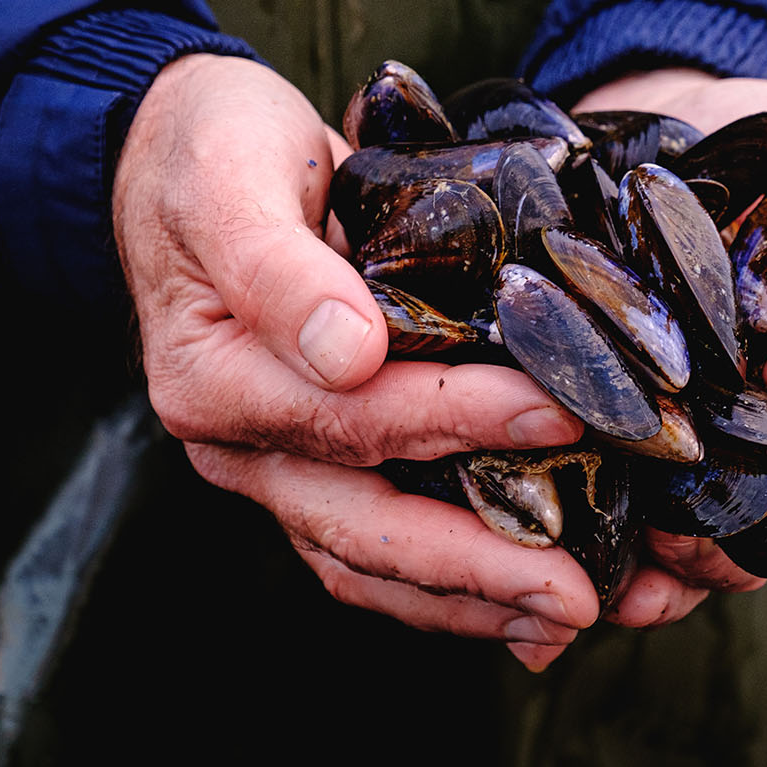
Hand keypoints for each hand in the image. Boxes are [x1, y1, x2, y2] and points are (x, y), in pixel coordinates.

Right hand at [112, 54, 595, 669]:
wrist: (183, 150)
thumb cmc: (210, 150)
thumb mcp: (231, 177)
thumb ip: (279, 268)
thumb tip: (347, 352)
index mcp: (214, 380)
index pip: (351, 420)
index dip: (459, 422)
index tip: (560, 415)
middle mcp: (245, 443)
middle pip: (366, 529)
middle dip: (481, 568)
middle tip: (583, 595)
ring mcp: (283, 462)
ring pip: (379, 559)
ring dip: (478, 598)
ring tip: (580, 615)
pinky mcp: (324, 458)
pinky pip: (388, 540)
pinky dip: (459, 577)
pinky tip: (532, 601)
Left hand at [568, 68, 766, 627]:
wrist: (676, 111)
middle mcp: (760, 413)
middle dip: (742, 519)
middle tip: (703, 510)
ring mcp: (685, 420)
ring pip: (697, 522)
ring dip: (677, 554)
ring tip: (645, 556)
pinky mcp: (608, 410)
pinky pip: (616, 495)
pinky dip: (608, 543)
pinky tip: (586, 568)